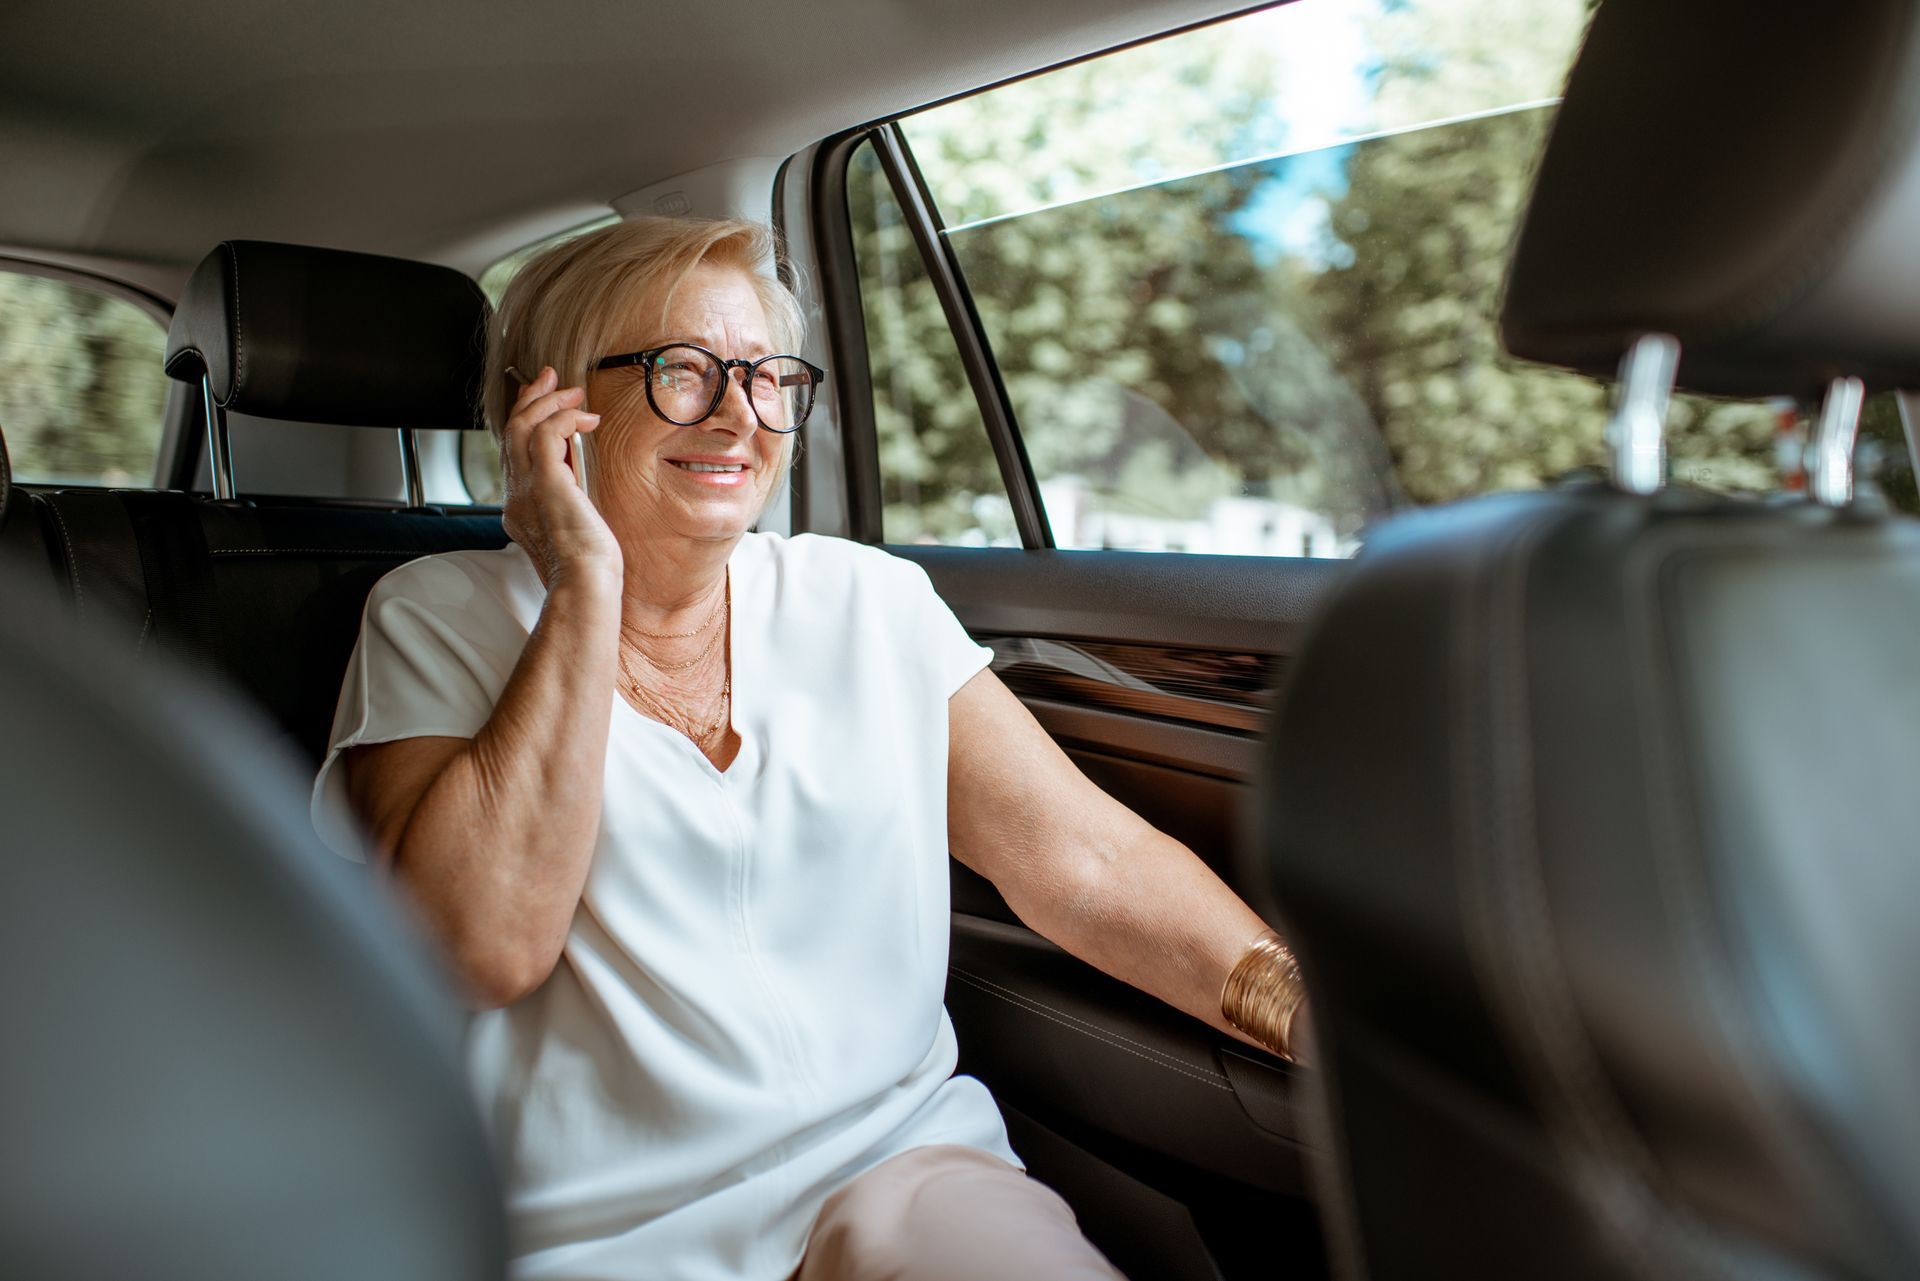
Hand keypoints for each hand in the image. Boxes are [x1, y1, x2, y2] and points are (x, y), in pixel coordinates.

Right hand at [500, 366, 620, 589]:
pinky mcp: (545, 483)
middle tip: (551, 378)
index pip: (515, 454)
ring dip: (547, 402)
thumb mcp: (576, 531)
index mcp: (520, 509)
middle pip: (511, 433)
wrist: (584, 588)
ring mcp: (525, 489)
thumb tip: (582, 489)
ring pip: (522, 426)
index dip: (527, 423)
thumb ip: (571, 506)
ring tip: (573, 391)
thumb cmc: (589, 571)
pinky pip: (545, 433)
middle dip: (531, 399)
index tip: (548, 403)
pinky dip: (564, 418)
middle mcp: (515, 496)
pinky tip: (586, 419)